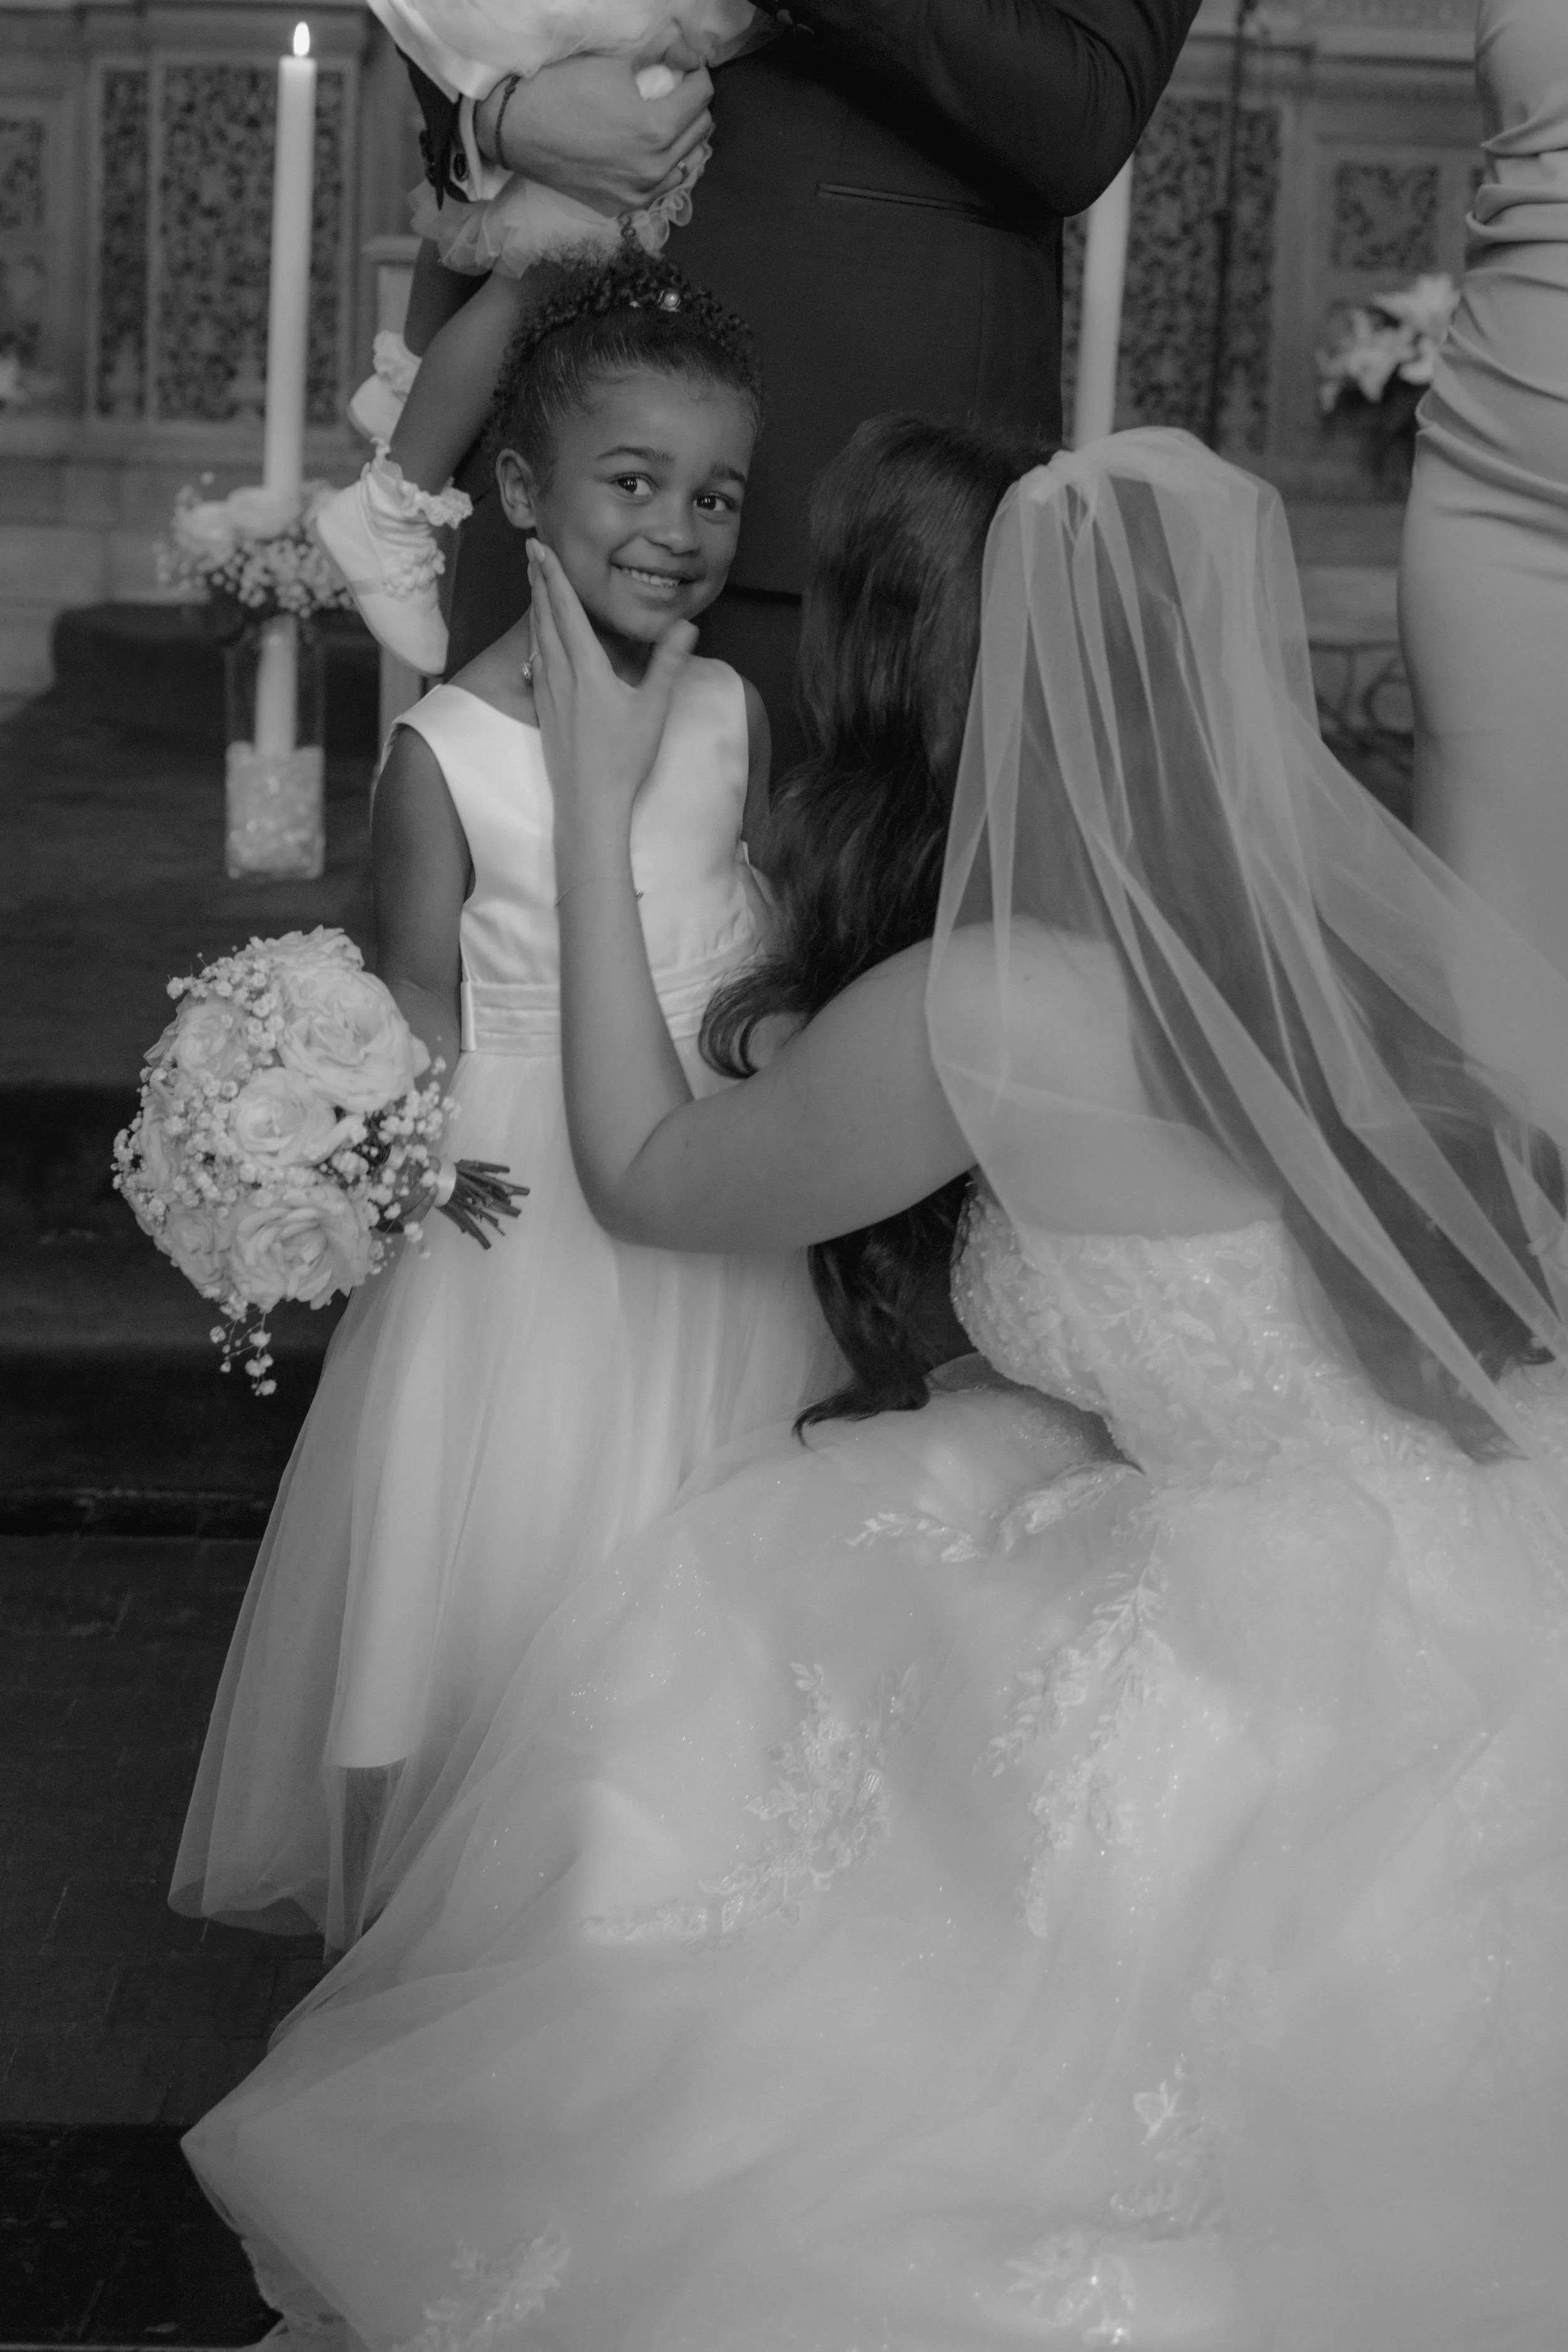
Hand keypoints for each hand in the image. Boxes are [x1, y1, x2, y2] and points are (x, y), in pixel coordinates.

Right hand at [475, 54, 712, 212]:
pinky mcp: (622, 206)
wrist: (516, 128)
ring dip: (683, 139)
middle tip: (675, 91)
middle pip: (700, 130)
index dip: (696, 73)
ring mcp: (639, 193)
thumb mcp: (614, 60)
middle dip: (693, 105)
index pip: (702, 94)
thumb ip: (660, 52)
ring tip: (666, 121)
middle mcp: (655, 169)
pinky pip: (662, 188)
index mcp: (657, 128)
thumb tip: (689, 54)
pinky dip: (665, 167)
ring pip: (686, 163)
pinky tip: (651, 152)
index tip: (684, 66)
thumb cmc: (562, 88)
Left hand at [527, 540, 695, 869]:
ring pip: (537, 639)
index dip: (554, 576)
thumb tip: (688, 626)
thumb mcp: (653, 711)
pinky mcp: (544, 710)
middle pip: (545, 618)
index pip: (566, 611)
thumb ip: (668, 665)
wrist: (589, 804)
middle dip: (539, 581)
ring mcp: (548, 693)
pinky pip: (537, 662)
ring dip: (536, 607)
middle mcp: (560, 675)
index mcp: (586, 670)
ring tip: (533, 583)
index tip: (541, 548)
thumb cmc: (624, 761)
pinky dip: (536, 638)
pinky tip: (537, 638)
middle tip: (531, 551)